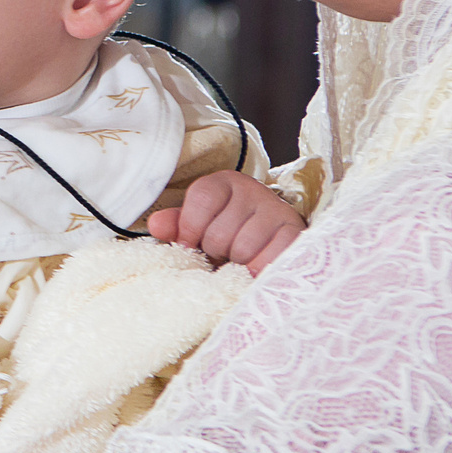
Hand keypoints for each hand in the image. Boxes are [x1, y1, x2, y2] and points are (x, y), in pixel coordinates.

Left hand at [146, 171, 305, 274]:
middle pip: (219, 231)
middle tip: (222, 253)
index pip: (202, 198)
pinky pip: (271, 258)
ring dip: (237, 263)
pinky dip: (259, 270)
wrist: (270, 238)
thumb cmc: (228, 231)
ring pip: (243, 248)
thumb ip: (176, 225)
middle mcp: (253, 191)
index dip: (190, 228)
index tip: (189, 245)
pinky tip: (255, 269)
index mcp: (224, 183)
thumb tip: (155, 225)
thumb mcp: (199, 224)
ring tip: (238, 260)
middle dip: (215, 251)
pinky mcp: (295, 234)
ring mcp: (277, 211)